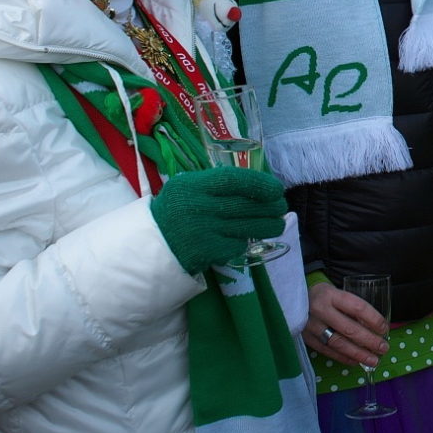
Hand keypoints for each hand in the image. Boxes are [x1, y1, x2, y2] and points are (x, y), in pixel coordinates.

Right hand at [149, 167, 286, 274]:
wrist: (150, 244)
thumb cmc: (176, 211)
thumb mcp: (188, 188)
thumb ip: (216, 185)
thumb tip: (260, 185)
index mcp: (192, 185)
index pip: (233, 180)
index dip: (260, 184)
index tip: (277, 189)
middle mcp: (196, 207)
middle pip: (244, 205)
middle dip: (270, 207)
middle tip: (282, 207)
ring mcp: (201, 231)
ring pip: (246, 227)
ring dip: (267, 226)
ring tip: (278, 224)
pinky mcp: (204, 252)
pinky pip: (235, 245)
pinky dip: (243, 242)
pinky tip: (245, 239)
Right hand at [304, 281, 391, 367]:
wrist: (294, 299)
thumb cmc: (325, 296)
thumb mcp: (338, 294)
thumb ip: (352, 308)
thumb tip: (373, 328)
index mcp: (331, 295)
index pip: (357, 307)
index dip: (373, 319)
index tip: (384, 328)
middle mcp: (321, 310)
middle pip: (349, 329)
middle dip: (369, 341)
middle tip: (383, 348)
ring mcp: (312, 326)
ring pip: (338, 343)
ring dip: (358, 354)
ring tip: (373, 360)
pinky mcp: (307, 338)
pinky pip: (327, 351)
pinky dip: (343, 357)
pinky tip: (355, 361)